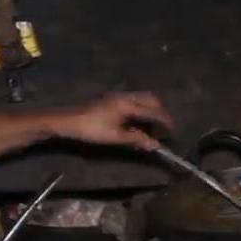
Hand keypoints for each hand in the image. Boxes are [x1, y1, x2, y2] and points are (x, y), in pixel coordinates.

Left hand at [58, 92, 173, 150]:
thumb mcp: (114, 137)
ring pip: (143, 98)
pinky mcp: (113, 99)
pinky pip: (135, 100)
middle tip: (163, 128)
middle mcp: (126, 96)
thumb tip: (154, 145)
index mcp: (128, 104)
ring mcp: (119, 96)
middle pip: (152, 100)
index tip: (171, 131)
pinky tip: (138, 122)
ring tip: (152, 126)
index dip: (165, 122)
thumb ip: (136, 139)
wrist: (68, 120)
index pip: (154, 111)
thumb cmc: (90, 129)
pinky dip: (142, 109)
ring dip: (151, 110)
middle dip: (160, 113)